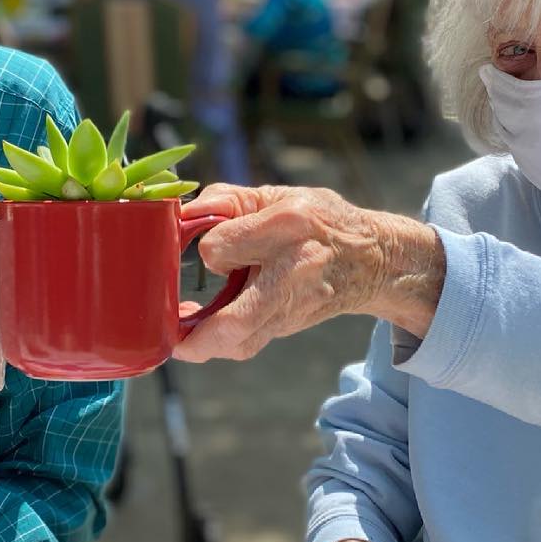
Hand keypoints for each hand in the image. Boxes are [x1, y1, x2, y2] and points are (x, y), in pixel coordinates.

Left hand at [173, 185, 444, 362]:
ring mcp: (294, 305)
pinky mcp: (289, 325)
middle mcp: (293, 269)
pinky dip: (218, 342)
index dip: (206, 247)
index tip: (208, 243)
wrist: (373, 260)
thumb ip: (230, 200)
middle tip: (167, 327)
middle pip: (237, 321)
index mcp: (289, 224)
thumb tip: (186, 214)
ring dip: (201, 345)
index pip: (222, 247)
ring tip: (176, 333)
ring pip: (241, 343)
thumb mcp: (279, 196)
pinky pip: (247, 343)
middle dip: (194, 336)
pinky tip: (197, 329)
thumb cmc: (319, 221)